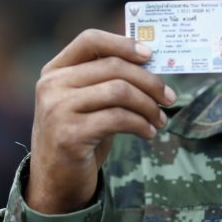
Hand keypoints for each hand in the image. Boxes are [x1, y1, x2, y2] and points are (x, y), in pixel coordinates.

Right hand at [26, 29, 175, 213]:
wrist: (55, 182)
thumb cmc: (79, 137)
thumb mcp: (86, 103)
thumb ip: (105, 80)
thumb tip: (151, 63)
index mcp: (55, 70)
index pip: (90, 39)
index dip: (123, 43)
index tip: (150, 55)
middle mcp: (51, 86)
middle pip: (113, 66)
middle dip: (149, 81)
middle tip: (169, 97)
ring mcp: (57, 109)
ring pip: (119, 91)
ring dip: (148, 106)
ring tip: (160, 119)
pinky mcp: (69, 134)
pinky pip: (118, 119)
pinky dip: (141, 124)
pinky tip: (148, 133)